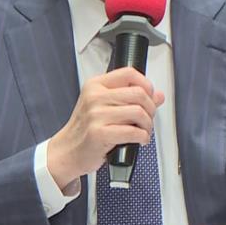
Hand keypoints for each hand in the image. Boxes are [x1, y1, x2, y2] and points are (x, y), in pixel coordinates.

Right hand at [47, 67, 164, 189]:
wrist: (67, 151)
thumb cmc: (85, 129)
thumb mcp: (103, 107)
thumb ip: (130, 98)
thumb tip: (158, 95)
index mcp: (95, 85)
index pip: (129, 73)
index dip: (146, 84)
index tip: (150, 95)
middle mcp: (95, 97)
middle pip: (138, 93)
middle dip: (150, 108)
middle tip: (148, 118)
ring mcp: (96, 115)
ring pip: (138, 112)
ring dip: (148, 124)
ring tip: (144, 130)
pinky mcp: (100, 133)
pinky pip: (133, 131)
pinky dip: (143, 137)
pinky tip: (140, 140)